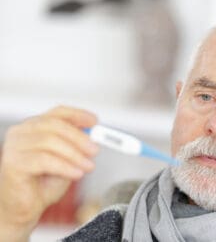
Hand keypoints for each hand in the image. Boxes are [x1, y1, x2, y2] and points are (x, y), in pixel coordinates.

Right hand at [0, 106, 98, 240]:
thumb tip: (93, 136)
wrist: (23, 208)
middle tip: (94, 150)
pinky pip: (45, 160)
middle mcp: (21, 133)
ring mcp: (15, 147)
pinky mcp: (13, 163)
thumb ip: (76, 146)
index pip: (57, 113)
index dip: (78, 115)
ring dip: (75, 155)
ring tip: (88, 166)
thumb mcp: (66, 160)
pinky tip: (77, 174)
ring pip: (50, 141)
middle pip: (55, 125)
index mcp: (34, 127)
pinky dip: (65, 166)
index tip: (95, 121)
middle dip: (79, 137)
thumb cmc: (42, 184)